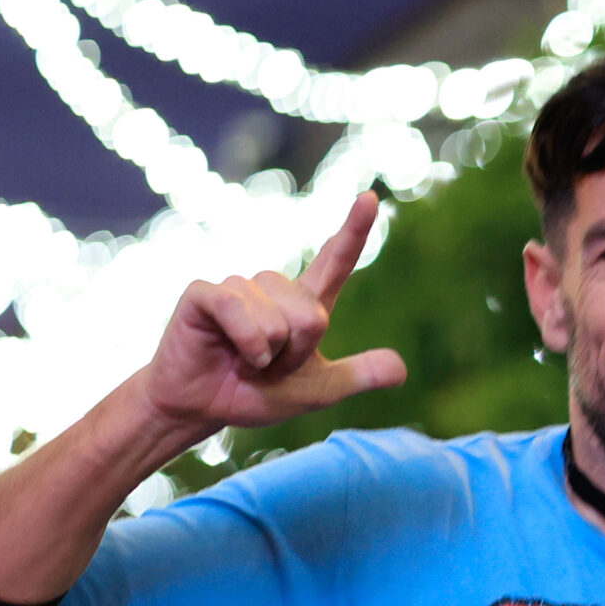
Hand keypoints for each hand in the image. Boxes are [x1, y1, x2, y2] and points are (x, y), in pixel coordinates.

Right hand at [136, 191, 406, 436]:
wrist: (203, 408)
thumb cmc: (255, 394)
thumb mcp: (318, 391)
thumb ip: (358, 376)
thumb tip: (401, 370)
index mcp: (304, 305)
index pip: (335, 262)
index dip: (353, 231)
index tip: (369, 197)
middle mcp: (273, 288)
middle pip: (313, 316)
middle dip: (295, 354)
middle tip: (268, 366)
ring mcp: (238, 287)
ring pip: (277, 320)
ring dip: (266, 354)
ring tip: (245, 360)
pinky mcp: (204, 293)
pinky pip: (237, 310)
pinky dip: (244, 342)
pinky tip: (229, 352)